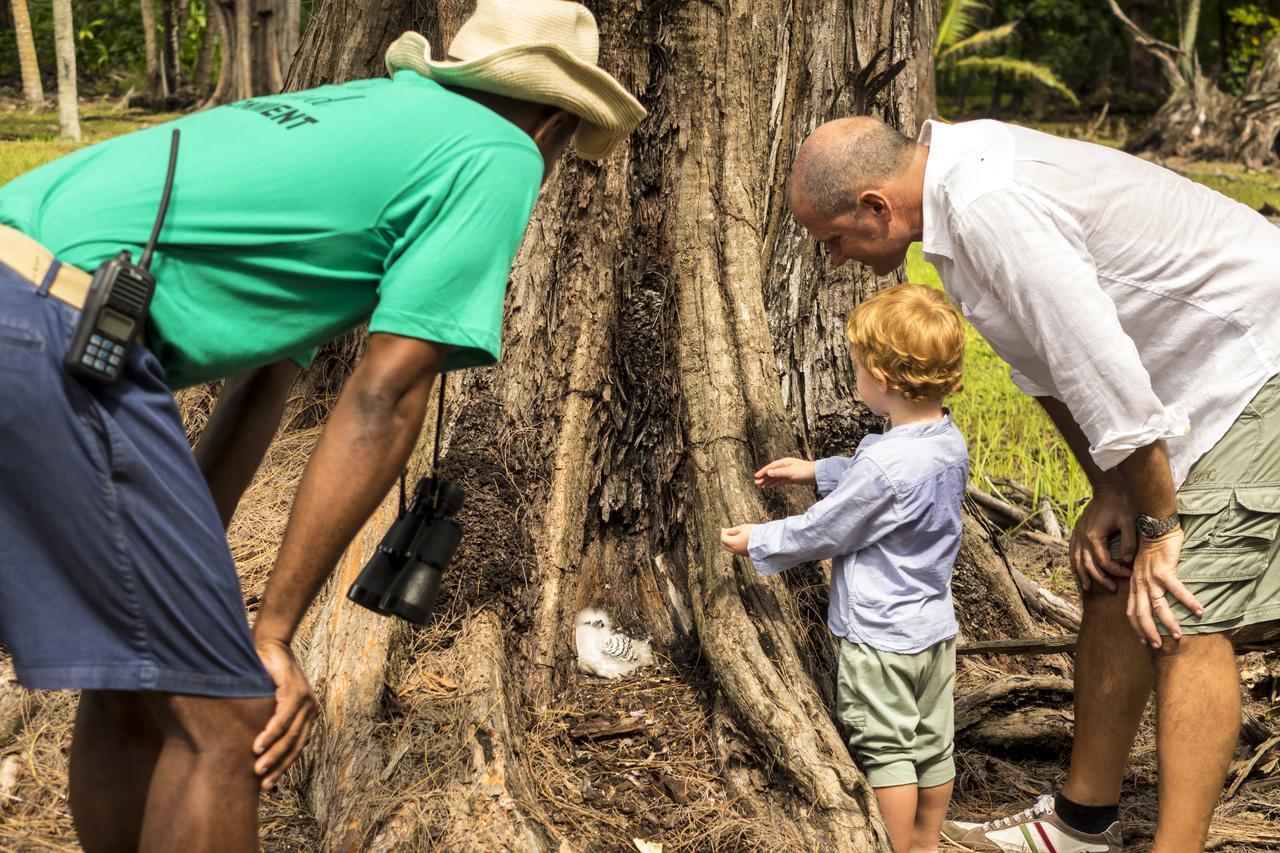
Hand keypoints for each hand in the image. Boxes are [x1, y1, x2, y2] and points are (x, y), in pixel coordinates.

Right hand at [252, 637, 317, 789]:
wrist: (268, 645)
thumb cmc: (265, 677)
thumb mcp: (268, 704)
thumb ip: (267, 723)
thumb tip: (253, 753)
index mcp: (307, 714)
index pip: (298, 747)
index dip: (283, 766)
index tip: (268, 784)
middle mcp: (310, 708)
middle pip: (296, 745)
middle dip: (278, 766)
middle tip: (262, 784)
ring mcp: (305, 698)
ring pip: (290, 733)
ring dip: (273, 753)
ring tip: (258, 768)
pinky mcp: (294, 688)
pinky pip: (283, 716)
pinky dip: (271, 732)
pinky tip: (259, 745)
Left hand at [720, 524, 754, 555]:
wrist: (766, 542)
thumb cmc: (754, 533)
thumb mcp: (742, 528)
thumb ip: (733, 530)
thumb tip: (726, 531)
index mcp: (733, 543)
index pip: (723, 538)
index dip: (722, 532)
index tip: (723, 528)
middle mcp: (735, 550)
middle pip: (725, 545)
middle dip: (724, 538)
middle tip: (726, 532)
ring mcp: (740, 553)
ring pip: (730, 549)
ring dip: (729, 543)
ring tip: (732, 536)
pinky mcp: (745, 555)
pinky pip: (736, 551)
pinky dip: (734, 546)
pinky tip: (738, 541)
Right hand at [754, 458, 815, 488]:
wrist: (816, 475)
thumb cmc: (804, 471)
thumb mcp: (790, 472)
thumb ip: (779, 473)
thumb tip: (768, 472)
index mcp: (784, 463)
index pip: (770, 467)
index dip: (762, 472)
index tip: (755, 477)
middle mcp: (784, 467)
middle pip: (771, 473)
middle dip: (763, 478)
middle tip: (756, 483)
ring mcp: (787, 473)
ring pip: (774, 478)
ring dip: (767, 481)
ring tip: (760, 486)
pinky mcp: (790, 479)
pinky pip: (779, 481)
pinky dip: (773, 484)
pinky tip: (769, 486)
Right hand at [1069, 484, 1135, 592]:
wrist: (1109, 487)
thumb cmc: (1120, 503)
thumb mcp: (1128, 522)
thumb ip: (1128, 542)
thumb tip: (1126, 560)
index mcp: (1094, 536)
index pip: (1104, 561)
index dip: (1116, 571)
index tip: (1128, 574)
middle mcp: (1082, 537)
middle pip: (1088, 564)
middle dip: (1100, 578)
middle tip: (1112, 588)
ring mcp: (1078, 533)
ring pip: (1076, 559)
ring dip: (1082, 574)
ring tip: (1087, 587)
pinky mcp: (1078, 529)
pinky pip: (1072, 549)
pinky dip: (1074, 561)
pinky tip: (1076, 569)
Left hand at [1126, 527, 1203, 646]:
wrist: (1154, 528)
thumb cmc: (1151, 550)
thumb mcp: (1142, 570)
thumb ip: (1144, 585)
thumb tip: (1151, 601)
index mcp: (1134, 585)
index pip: (1131, 612)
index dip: (1137, 628)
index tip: (1144, 641)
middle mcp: (1140, 583)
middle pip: (1142, 614)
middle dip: (1149, 632)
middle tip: (1159, 646)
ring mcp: (1151, 577)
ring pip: (1158, 606)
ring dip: (1169, 622)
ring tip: (1178, 635)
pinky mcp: (1164, 570)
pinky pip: (1177, 590)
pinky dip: (1188, 602)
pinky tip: (1199, 611)